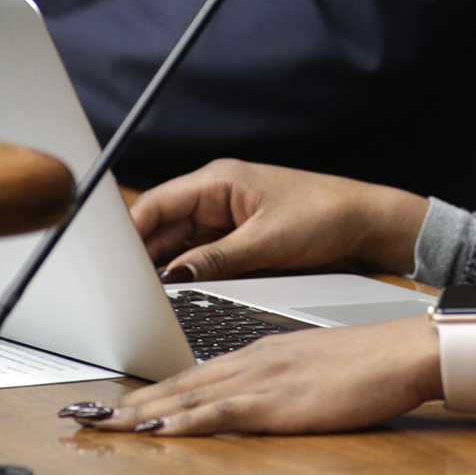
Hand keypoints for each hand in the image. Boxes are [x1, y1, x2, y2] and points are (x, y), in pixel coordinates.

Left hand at [69, 317, 441, 435]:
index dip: (145, 392)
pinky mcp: (280, 402)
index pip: (188, 375)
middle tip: (83, 415)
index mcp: (257, 353)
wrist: (400, 349)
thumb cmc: (365, 363)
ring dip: (142, 412)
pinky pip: (224, 412)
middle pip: (176, 384)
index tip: (110, 405)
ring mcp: (263, 379)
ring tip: (102, 424)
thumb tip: (244, 400)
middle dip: (127, 403)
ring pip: (188, 396)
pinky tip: (161, 428)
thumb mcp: (308, 369)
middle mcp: (250, 361)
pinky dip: (188, 421)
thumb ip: (273, 383)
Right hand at [131, 159, 428, 282]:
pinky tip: (175, 291)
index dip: (129, 230)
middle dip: (143, 254)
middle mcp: (216, 195)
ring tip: (143, 294)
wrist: (366, 222)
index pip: (157, 204)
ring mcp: (226, 217)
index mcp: (218, 180)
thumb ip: (214, 260)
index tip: (109, 259)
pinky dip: (188, 271)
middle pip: (163, 225)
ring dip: (165, 266)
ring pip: (179, 243)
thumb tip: (172, 276)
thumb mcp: (265, 243)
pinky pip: (200, 254)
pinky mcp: (238, 237)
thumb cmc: (325, 215)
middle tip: (122, 287)